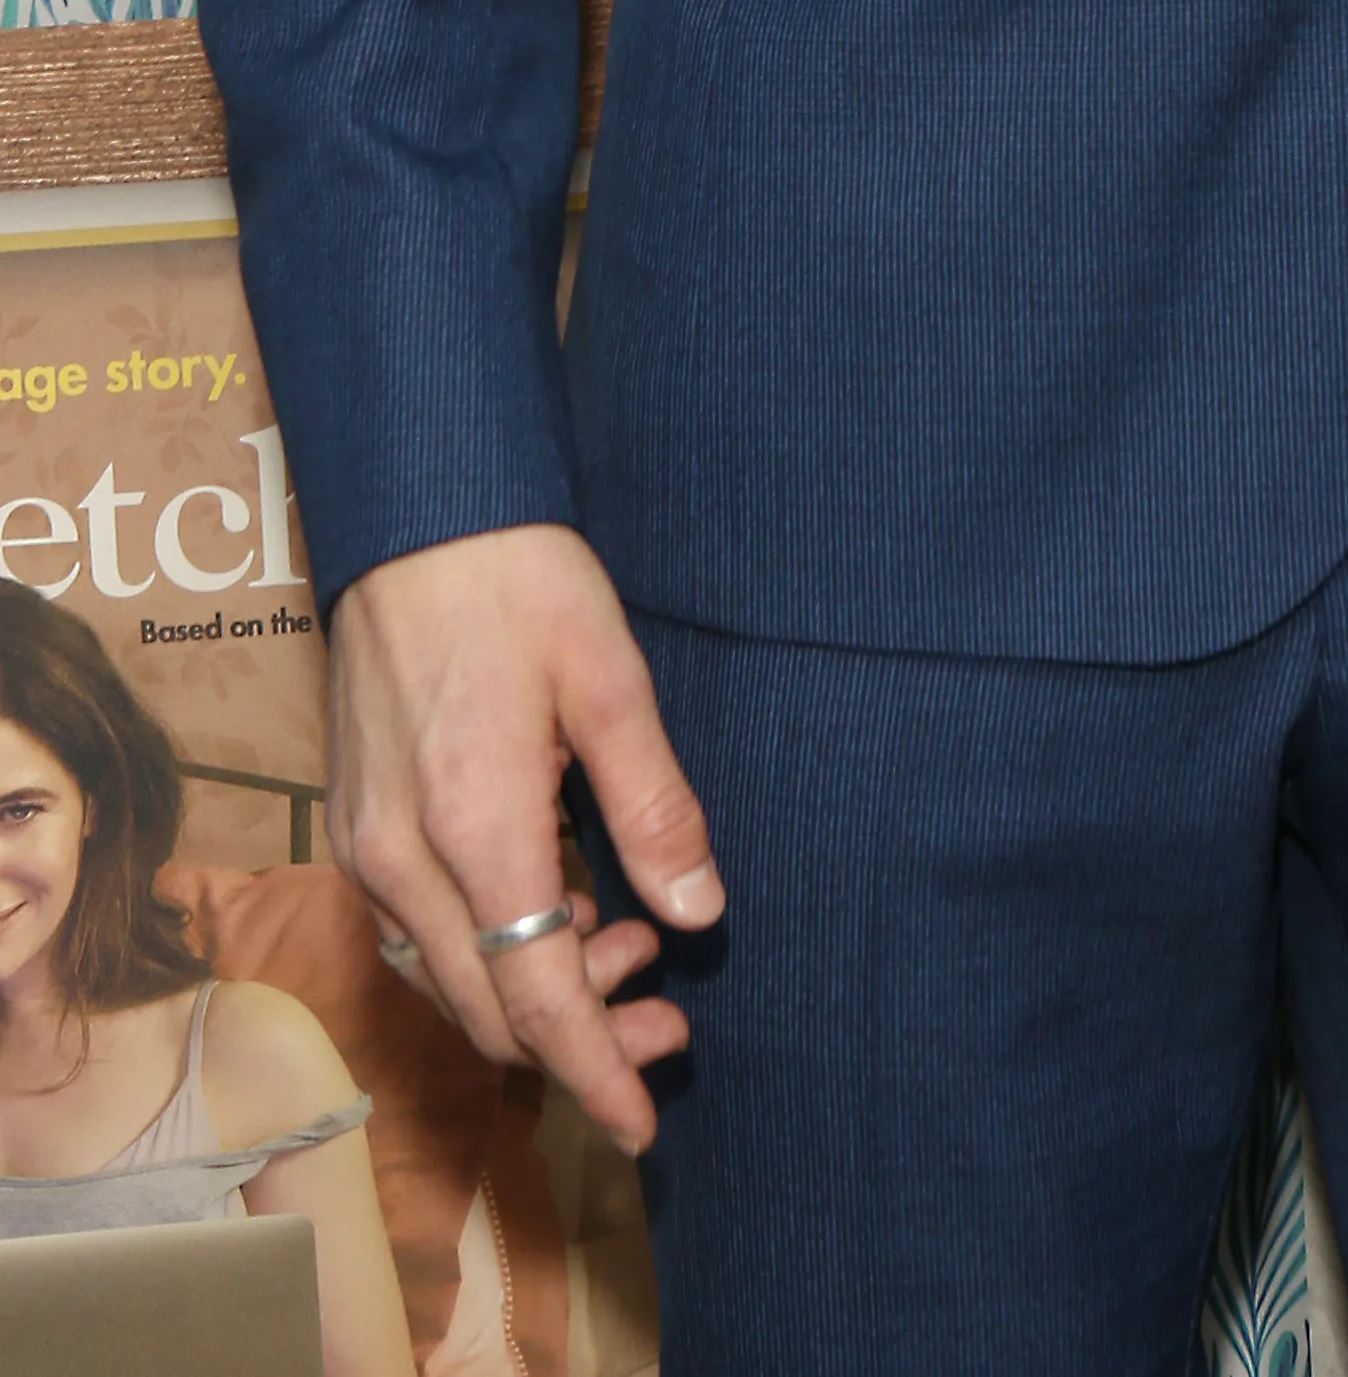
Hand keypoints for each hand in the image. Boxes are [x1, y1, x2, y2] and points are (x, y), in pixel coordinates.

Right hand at [329, 522, 724, 1153]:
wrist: (416, 513)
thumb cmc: (518, 582)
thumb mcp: (612, 681)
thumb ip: (655, 806)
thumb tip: (698, 914)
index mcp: (473, 828)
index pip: (536, 996)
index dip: (593, 1068)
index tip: (642, 1121)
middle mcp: (404, 859)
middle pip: (489, 1007)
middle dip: (579, 1040)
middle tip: (668, 1024)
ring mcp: (369, 846)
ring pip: (454, 978)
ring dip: (539, 993)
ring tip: (634, 960)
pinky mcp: (360, 823)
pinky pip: (427, 930)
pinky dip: (496, 947)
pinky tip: (561, 909)